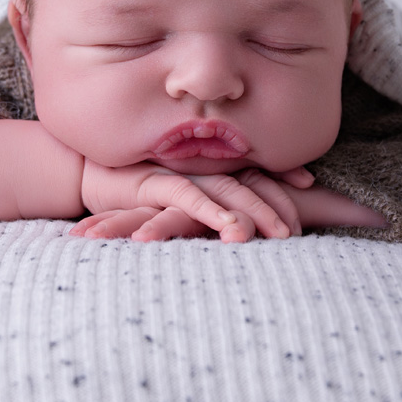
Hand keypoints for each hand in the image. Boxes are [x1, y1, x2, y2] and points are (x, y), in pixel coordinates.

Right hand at [74, 163, 316, 242]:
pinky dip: (208, 211)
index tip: (314, 195)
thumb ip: (212, 207)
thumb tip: (250, 223)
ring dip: (254, 212)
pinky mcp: (154, 184)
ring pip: (227, 190)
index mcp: (211, 169)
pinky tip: (228, 226)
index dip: (284, 188)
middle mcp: (202, 167)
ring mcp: (180, 173)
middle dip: (279, 207)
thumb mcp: (179, 200)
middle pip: (251, 185)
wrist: (87, 173)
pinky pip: (186, 198)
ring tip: (281, 234)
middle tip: (303, 233)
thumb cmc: (138, 188)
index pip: (258, 178)